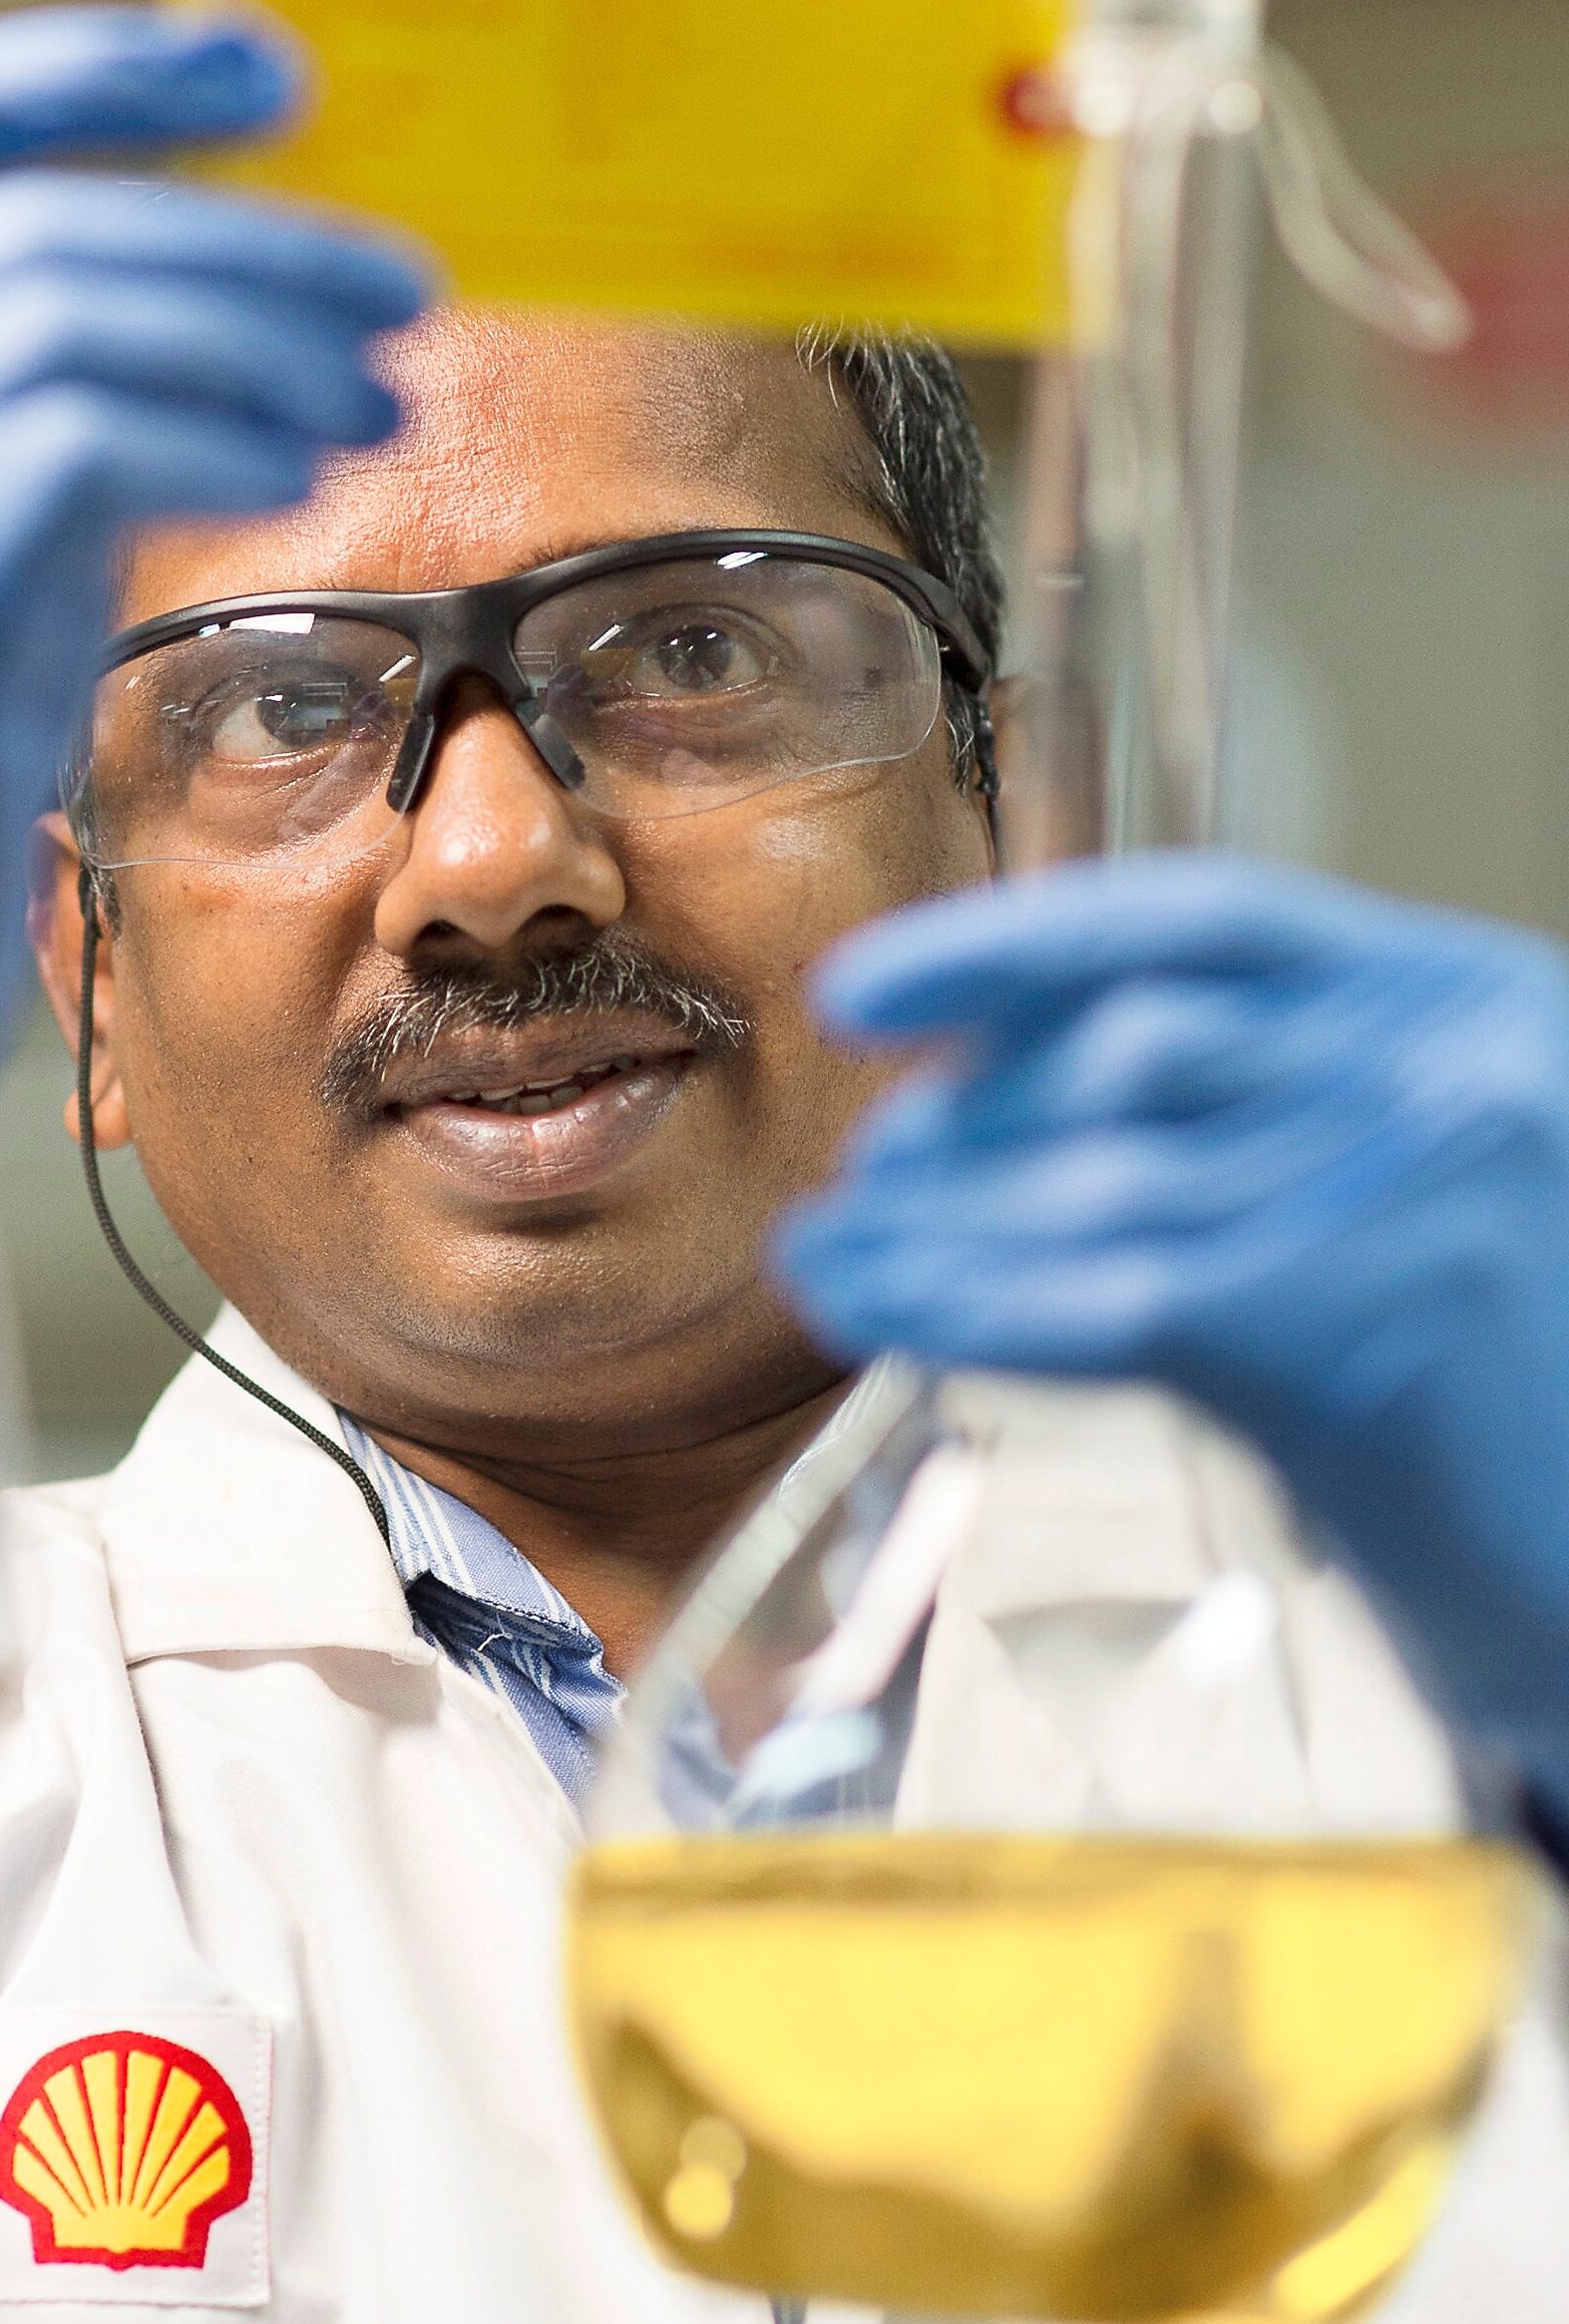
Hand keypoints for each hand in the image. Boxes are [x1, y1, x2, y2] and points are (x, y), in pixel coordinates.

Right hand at [0, 5, 425, 1369]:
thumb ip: (39, 373)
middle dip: (245, 248)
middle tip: (403, 289)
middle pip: (33, 227)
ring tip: (383, 394)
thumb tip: (259, 280)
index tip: (273, 69)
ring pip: (64, 322)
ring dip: (257, 349)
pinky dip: (214, 443)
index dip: (97, 68)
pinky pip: (72, 448)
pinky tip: (304, 472)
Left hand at [773, 853, 1568, 1800]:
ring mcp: (1417, 1184)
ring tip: (824, 1257)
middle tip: (861, 1177)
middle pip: (1131, 1044)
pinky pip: (1111, 1298)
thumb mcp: (1396, 1196)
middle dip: (968, 1115)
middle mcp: (1445, 1060)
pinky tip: (879, 1314)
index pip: (1199, 915)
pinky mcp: (1370, 1327)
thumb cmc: (1498, 1408)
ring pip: (1101, 1181)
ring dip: (933, 1223)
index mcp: (1452, 995)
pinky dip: (971, 1305)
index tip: (858, 986)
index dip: (1008, 944)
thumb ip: (1244, 1118)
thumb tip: (968, 1104)